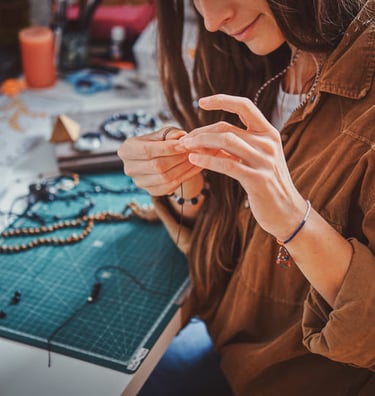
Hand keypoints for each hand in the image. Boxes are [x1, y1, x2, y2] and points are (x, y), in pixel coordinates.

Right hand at [117, 126, 201, 196]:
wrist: (158, 158)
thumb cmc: (159, 142)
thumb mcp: (162, 133)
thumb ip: (170, 134)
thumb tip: (181, 137)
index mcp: (126, 150)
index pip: (147, 151)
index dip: (167, 148)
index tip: (184, 144)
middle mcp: (129, 168)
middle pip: (156, 166)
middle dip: (178, 158)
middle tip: (193, 151)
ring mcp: (139, 182)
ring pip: (165, 178)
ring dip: (183, 168)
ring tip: (195, 158)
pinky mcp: (151, 191)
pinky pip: (170, 187)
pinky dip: (185, 177)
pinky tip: (194, 168)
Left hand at [178, 94, 306, 239]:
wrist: (287, 211)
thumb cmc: (267, 183)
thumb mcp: (256, 158)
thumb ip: (238, 145)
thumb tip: (207, 137)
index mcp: (269, 133)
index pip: (245, 106)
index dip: (222, 100)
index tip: (201, 101)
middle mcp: (268, 143)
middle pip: (226, 128)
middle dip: (200, 132)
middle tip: (184, 140)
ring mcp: (264, 161)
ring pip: (225, 141)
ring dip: (200, 143)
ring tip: (185, 148)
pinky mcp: (257, 179)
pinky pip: (227, 165)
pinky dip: (207, 161)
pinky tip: (193, 160)